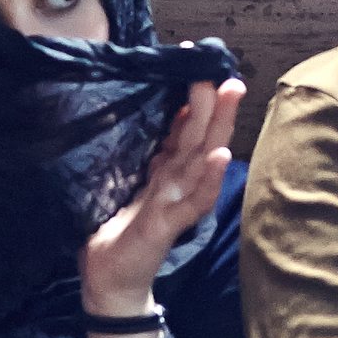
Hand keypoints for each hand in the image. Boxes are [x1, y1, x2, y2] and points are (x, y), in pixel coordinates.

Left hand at [79, 80, 243, 337]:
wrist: (108, 279)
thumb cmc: (114, 230)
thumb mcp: (122, 180)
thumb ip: (137, 153)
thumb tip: (137, 112)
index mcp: (165, 168)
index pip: (186, 125)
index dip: (193, 93)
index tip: (195, 57)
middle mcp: (176, 181)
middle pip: (201, 135)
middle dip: (214, 100)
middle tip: (222, 66)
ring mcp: (176, 202)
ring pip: (203, 158)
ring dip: (219, 126)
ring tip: (229, 94)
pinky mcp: (167, 225)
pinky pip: (192, 200)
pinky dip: (209, 179)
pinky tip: (220, 157)